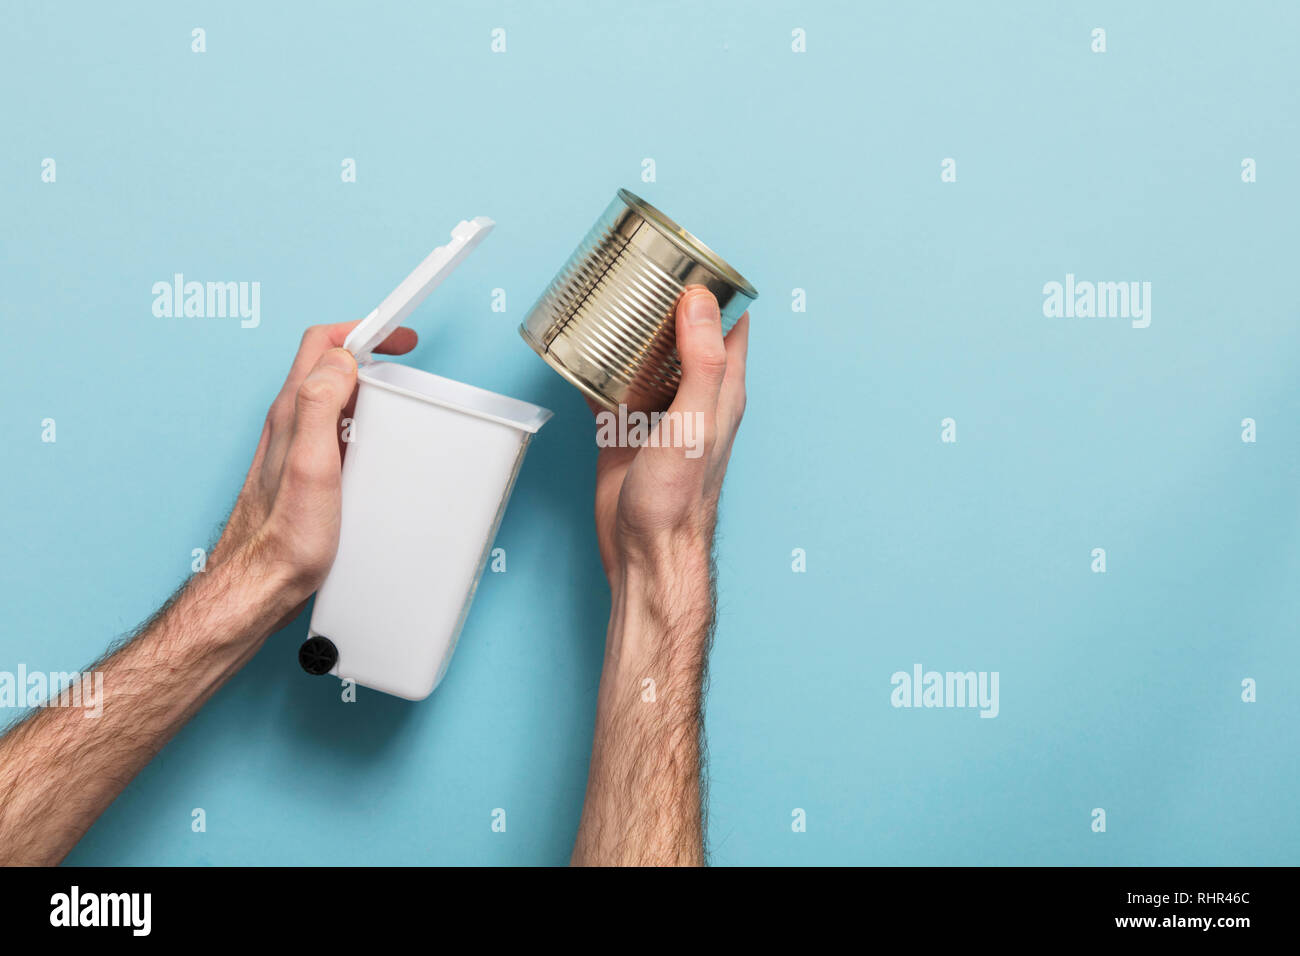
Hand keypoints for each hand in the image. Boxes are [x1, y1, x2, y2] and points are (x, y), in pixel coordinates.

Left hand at [212, 320, 416, 612]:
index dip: (364, 329)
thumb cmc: (284, 538)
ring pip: (330, 397)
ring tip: (396, 400)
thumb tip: (341, 359)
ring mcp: (293, 447)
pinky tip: (376, 447)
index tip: (400, 337)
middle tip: (402, 363)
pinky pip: (332, 430)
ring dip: (364, 388)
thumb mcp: (310, 465)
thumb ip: (319, 404)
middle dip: (368, 352)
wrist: (260, 586)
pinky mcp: (303, 471)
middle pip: (326, 365)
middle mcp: (289, 424)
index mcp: (292, 412)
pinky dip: (360, 423)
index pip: (322, 344)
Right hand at [591, 287, 748, 585]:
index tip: (688, 258)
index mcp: (722, 390)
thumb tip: (700, 300)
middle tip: (638, 270)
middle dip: (664, 300)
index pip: (729, 323)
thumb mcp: (695, 422)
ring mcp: (658, 412)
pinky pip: (610, 386)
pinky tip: (578, 350)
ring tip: (607, 298)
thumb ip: (702, 362)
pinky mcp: (623, 429)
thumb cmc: (679, 500)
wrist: (645, 551)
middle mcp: (693, 396)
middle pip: (682, 333)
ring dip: (628, 329)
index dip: (715, 288)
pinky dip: (595, 366)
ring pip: (644, 356)